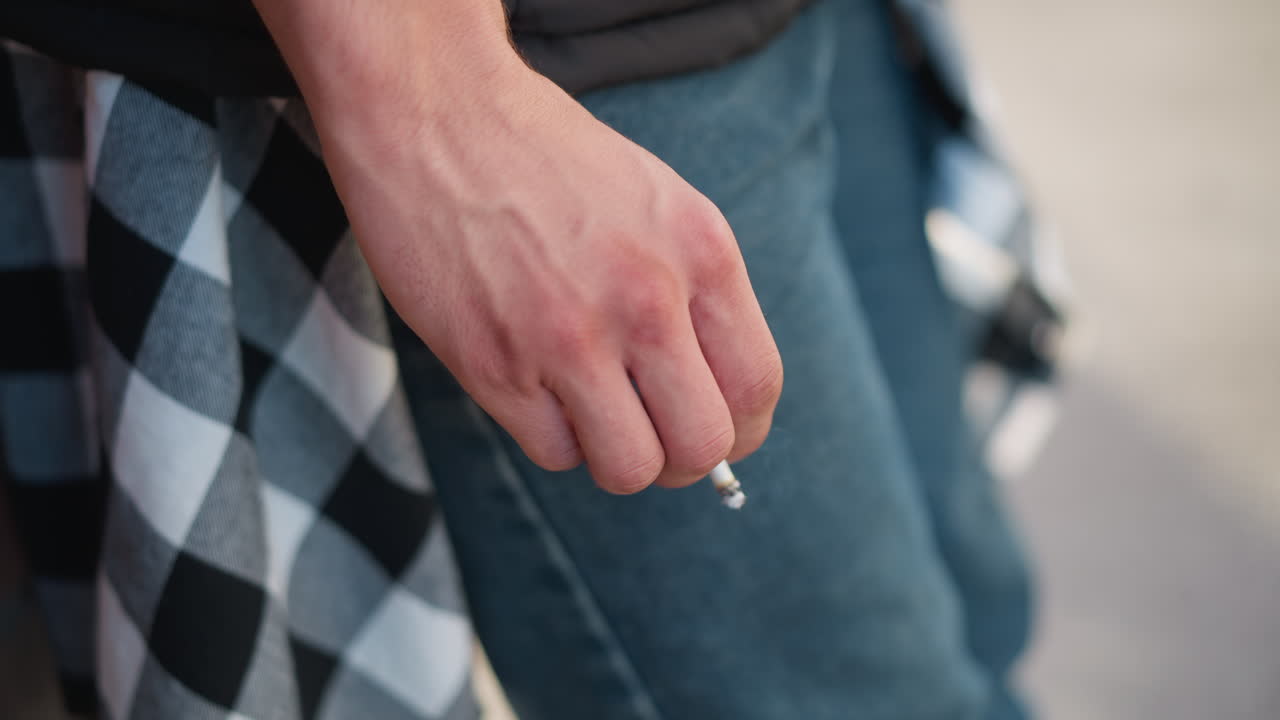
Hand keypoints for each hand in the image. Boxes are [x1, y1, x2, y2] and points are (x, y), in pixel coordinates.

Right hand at [255, 0, 782, 492]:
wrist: (433, 114)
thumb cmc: (544, 157)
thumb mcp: (657, 202)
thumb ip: (695, 292)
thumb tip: (716, 391)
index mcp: (700, 252)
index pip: (756, 385)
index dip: (741, 428)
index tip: (714, 431)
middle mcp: (645, 299)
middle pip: (703, 445)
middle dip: (683, 460)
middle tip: (653, 436)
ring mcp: (569, 337)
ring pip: (631, 468)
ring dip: (617, 457)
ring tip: (593, 416)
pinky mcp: (496, 365)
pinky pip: (555, 454)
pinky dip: (553, 437)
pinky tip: (538, 390)